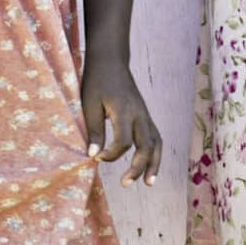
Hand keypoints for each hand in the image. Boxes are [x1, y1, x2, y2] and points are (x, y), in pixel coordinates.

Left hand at [81, 59, 162, 184]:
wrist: (111, 61)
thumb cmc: (96, 81)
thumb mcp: (89, 103)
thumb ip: (94, 130)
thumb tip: (93, 156)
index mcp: (124, 110)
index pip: (123, 142)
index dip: (111, 155)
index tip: (96, 158)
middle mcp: (140, 115)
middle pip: (146, 146)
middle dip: (138, 168)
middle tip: (125, 184)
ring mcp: (146, 116)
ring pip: (156, 144)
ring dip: (154, 165)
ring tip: (149, 184)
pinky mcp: (146, 117)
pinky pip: (156, 138)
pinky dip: (155, 154)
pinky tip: (150, 169)